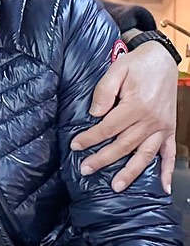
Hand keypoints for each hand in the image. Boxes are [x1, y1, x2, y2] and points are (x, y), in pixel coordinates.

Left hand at [71, 41, 176, 193]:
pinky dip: (168, 171)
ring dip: (131, 172)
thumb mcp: (117, 70)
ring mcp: (162, 126)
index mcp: (136, 106)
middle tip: (86, 170)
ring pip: (145, 155)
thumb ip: (104, 91)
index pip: (108, 128)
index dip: (90, 138)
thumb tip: (95, 114)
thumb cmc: (137, 64)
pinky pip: (170, 153)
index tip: (75, 146)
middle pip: (123, 145)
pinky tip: (164, 187)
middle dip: (103, 159)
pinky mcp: (170, 129)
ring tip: (117, 187)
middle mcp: (151, 120)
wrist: (163, 58)